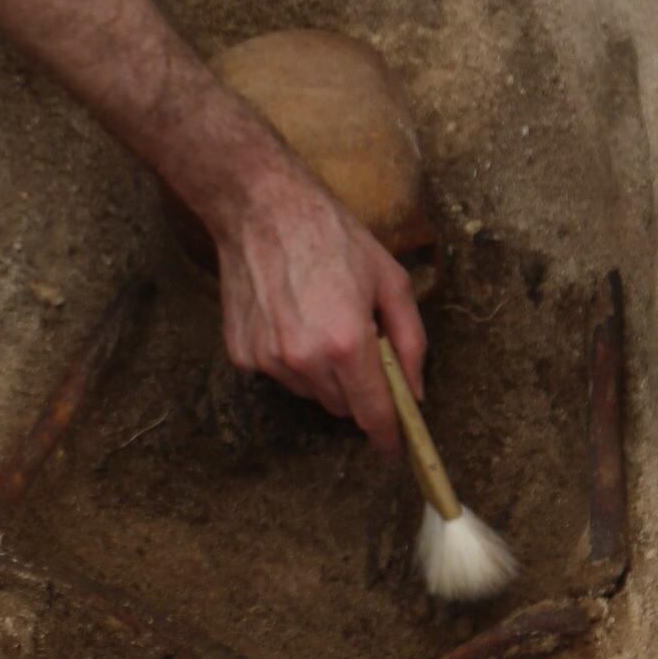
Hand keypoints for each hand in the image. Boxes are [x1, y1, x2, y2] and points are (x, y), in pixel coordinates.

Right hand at [208, 141, 428, 448]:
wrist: (262, 209)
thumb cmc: (332, 237)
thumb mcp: (390, 281)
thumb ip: (410, 342)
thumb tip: (414, 391)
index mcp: (347, 344)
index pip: (373, 414)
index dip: (389, 437)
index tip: (396, 450)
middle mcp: (304, 360)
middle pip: (343, 406)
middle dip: (358, 388)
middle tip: (359, 346)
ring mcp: (269, 360)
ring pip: (311, 392)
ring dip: (324, 373)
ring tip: (320, 321)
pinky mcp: (243, 355)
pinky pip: (280, 375)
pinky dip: (292, 358)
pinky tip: (290, 317)